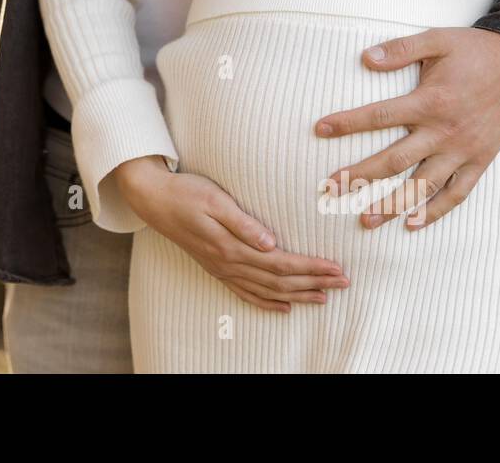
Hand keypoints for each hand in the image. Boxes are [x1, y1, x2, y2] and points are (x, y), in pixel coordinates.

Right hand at [114, 156, 347, 311]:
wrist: (154, 200)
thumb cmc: (186, 192)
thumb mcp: (214, 199)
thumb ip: (243, 223)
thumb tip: (271, 242)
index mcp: (232, 246)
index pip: (282, 262)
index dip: (311, 267)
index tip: (337, 267)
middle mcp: (229, 263)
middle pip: (280, 280)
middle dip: (314, 282)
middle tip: (344, 282)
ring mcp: (222, 269)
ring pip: (267, 290)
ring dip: (297, 295)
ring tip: (324, 297)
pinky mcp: (216, 268)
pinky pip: (246, 293)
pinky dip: (267, 302)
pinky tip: (284, 307)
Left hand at [315, 27, 499, 230]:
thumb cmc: (475, 51)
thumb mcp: (438, 40)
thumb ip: (400, 50)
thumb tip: (365, 58)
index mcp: (430, 101)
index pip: (379, 116)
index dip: (347, 123)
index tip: (320, 129)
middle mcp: (444, 131)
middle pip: (394, 161)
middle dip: (359, 176)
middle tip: (329, 189)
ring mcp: (463, 150)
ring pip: (422, 186)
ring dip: (392, 206)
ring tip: (364, 221)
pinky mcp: (480, 161)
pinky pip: (457, 193)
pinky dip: (436, 211)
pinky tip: (413, 224)